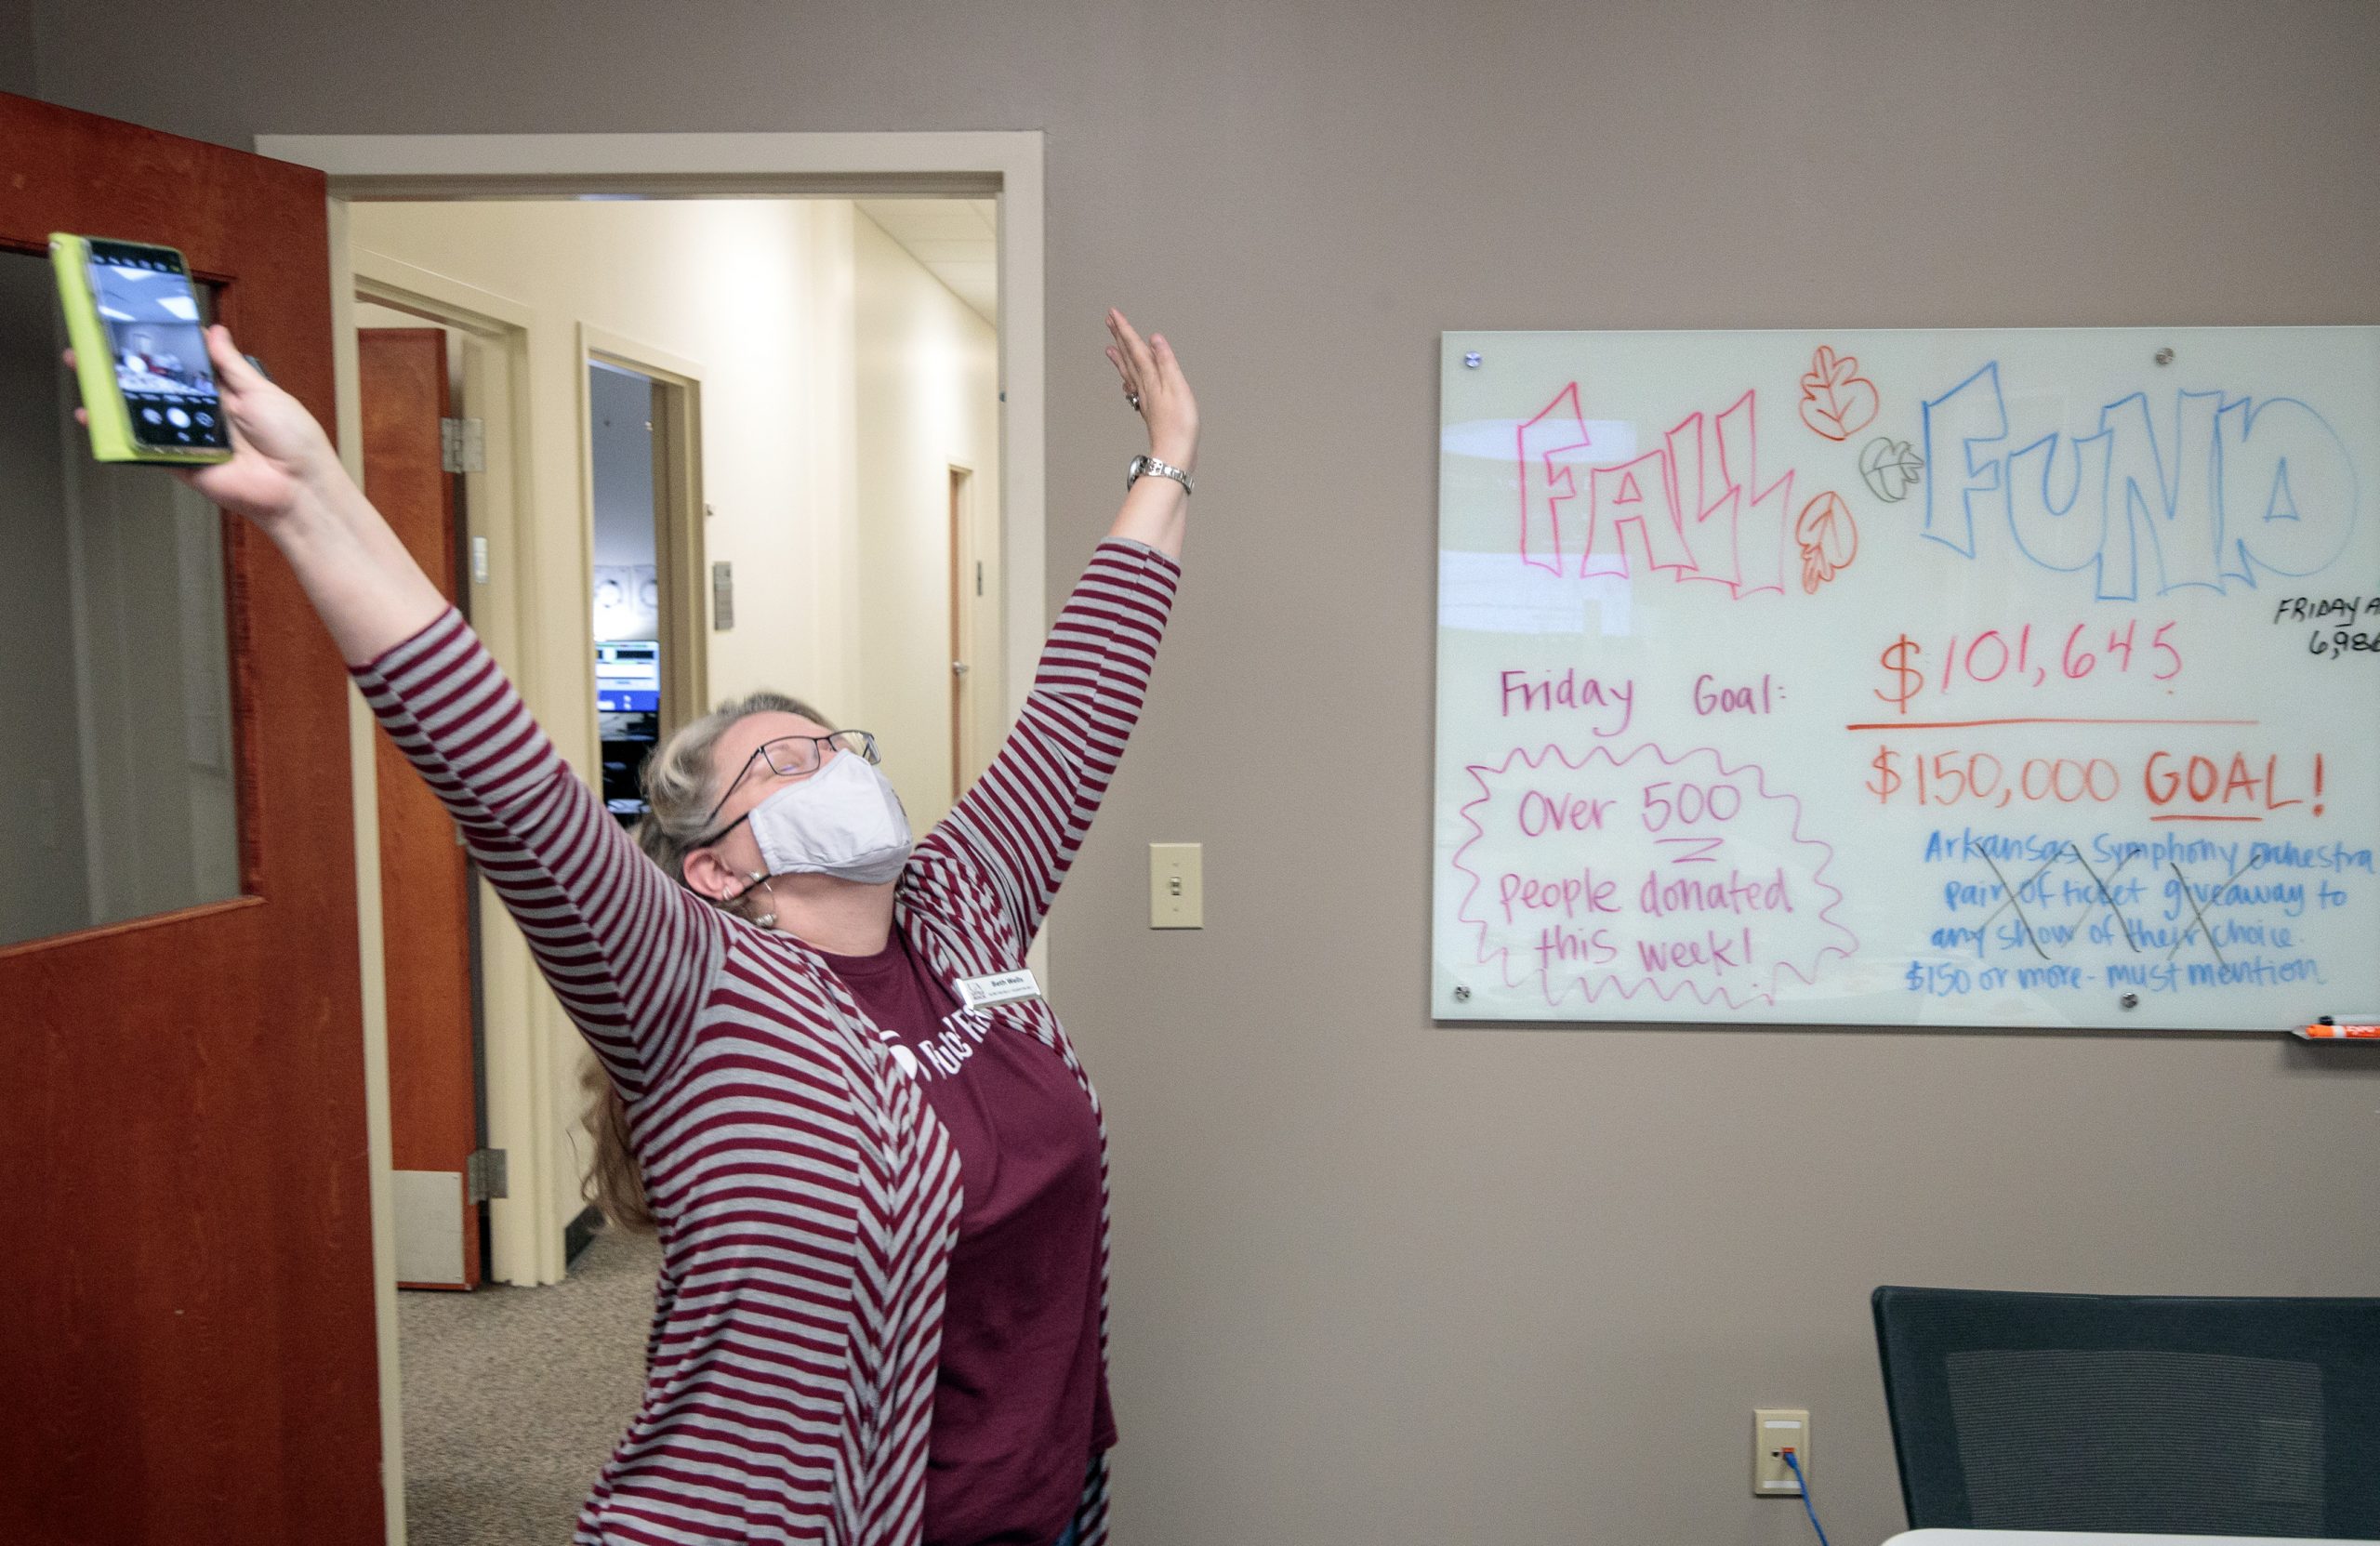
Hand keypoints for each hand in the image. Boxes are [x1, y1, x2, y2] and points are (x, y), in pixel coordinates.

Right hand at [66, 323, 339, 528]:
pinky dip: (119, 436)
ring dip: (114, 399)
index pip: (183, 365)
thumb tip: (213, 332)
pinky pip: (144, 448)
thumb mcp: (262, 391)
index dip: (159, 349)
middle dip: (124, 370)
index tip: (131, 330)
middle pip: (157, 388)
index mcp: (223, 393)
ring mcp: (189, 439)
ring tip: (85, 375)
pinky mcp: (180, 463)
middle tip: (92, 349)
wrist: (297, 487)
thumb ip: (230, 365)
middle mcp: (203, 414)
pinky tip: (96, 418)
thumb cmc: (292, 438)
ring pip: (144, 416)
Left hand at [1104, 309, 1196, 471]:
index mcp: (1151, 378)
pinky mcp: (1150, 410)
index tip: (1114, 313)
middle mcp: (1144, 386)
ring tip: (1110, 346)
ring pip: (1128, 372)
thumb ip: (1165, 362)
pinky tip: (1127, 382)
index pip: (1135, 348)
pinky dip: (1128, 379)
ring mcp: (1145, 399)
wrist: (1174, 454)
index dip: (1125, 330)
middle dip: (1119, 337)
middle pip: (1128, 357)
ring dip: (1120, 357)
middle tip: (1109, 321)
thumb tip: (1154, 338)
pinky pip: (1134, 388)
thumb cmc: (1180, 425)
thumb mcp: (1178, 388)